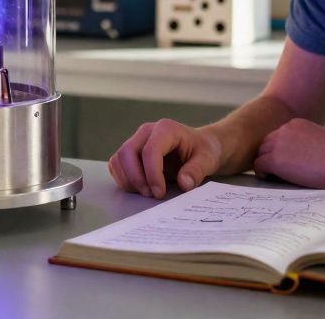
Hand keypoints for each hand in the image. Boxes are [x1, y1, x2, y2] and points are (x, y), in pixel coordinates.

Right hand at [108, 118, 222, 198]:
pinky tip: (140, 188)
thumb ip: (197, 170)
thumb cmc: (202, 150)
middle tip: (151, 195)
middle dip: (136, 178)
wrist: (199, 147)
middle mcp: (147, 132)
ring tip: (147, 193)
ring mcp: (136, 140)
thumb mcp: (208, 160)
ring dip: (128, 180)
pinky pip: (117, 165)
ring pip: (118, 159)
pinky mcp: (131, 152)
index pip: (150, 150)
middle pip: (127, 153)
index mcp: (165, 129)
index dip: (152, 174)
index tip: (159, 193)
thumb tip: (184, 183)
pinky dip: (124, 179)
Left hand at [253, 118, 324, 188]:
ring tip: (275, 178)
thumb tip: (304, 159)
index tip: (285, 163)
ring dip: (266, 165)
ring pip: (261, 154)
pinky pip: (259, 166)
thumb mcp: (322, 143)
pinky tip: (272, 180)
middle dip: (270, 156)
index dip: (279, 150)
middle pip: (266, 143)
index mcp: (297, 124)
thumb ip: (308, 146)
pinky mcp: (275, 159)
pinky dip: (263, 173)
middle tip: (276, 172)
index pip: (278, 136)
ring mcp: (278, 143)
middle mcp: (285, 129)